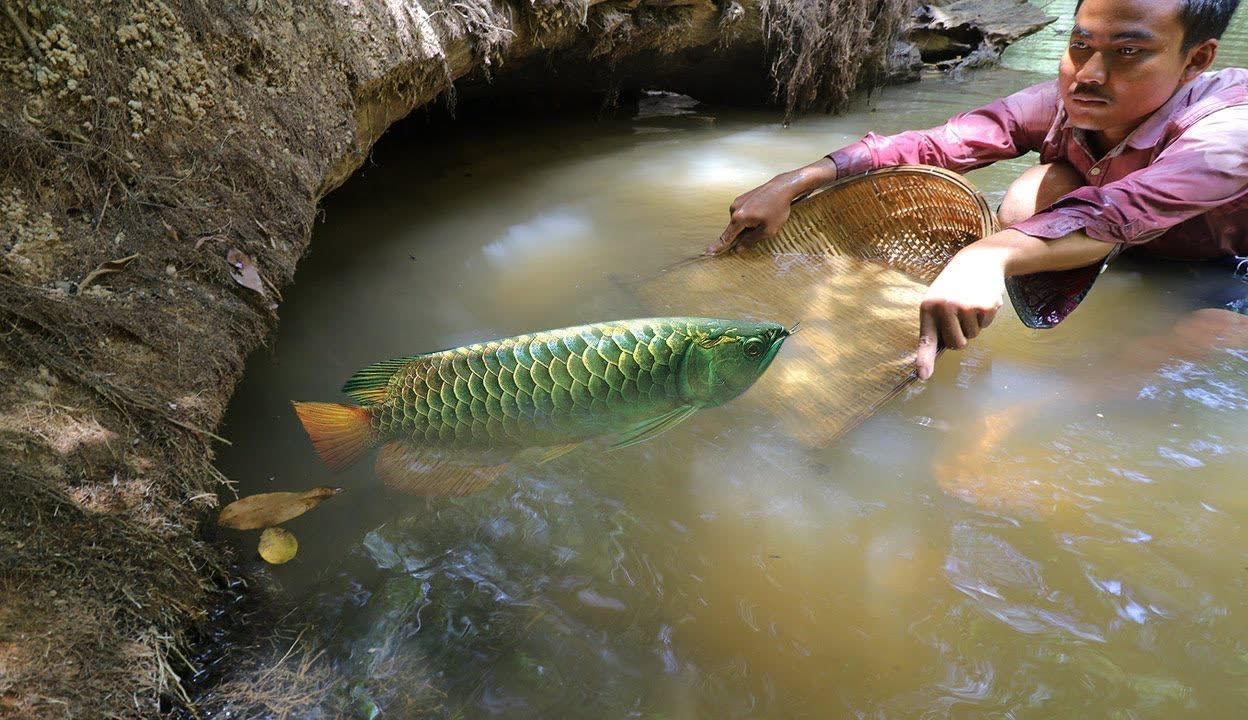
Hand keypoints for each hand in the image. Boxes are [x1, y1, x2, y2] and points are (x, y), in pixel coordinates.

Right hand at [705, 178, 795, 254]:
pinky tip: (762, 212)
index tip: (708, 252)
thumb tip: (738, 249)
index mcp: (739, 218)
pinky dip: (749, 216)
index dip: (718, 246)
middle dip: (745, 233)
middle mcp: (734, 209)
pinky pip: (742, 213)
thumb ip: (751, 241)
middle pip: (735, 229)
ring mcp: (737, 202)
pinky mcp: (741, 198)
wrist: (783, 187)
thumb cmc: (778, 209)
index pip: (727, 236)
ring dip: (748, 224)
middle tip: (762, 227)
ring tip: (765, 217)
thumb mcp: (768, 230)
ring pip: (739, 221)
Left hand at [916, 244, 1007, 379]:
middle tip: (959, 316)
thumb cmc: (954, 285)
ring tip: (970, 303)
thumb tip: (938, 351)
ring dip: (973, 324)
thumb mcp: (937, 299)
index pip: (926, 339)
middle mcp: (945, 308)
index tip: (923, 376)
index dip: (924, 360)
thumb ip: (936, 323)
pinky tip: (981, 299)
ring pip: (972, 336)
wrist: (979, 260)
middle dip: (960, 336)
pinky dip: (985, 317)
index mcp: (928, 308)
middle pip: (956, 345)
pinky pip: (986, 326)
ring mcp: (967, 307)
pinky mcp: (986, 307)